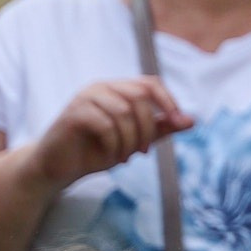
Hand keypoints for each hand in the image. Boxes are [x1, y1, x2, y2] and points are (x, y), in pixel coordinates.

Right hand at [30, 78, 191, 185]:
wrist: (58, 168)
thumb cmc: (96, 151)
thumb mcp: (135, 140)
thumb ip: (161, 129)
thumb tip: (192, 121)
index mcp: (118, 89)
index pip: (151, 83)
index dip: (168, 101)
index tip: (177, 123)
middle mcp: (102, 87)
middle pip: (141, 97)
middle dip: (148, 127)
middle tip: (143, 152)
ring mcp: (86, 97)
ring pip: (125, 111)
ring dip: (131, 139)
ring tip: (126, 157)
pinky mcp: (74, 113)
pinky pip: (106, 124)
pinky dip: (114, 144)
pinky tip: (111, 156)